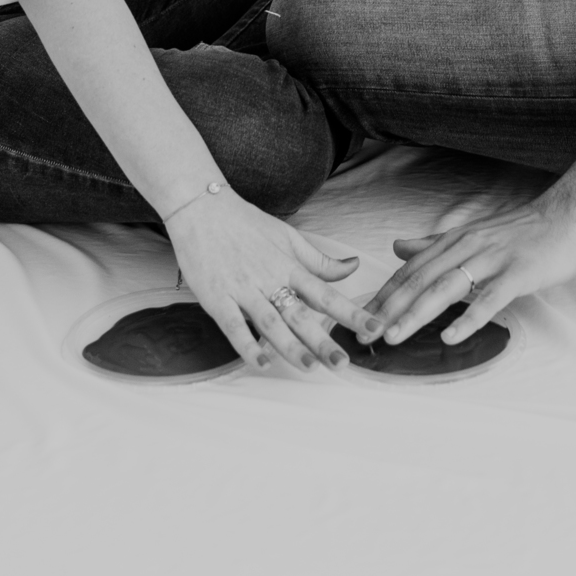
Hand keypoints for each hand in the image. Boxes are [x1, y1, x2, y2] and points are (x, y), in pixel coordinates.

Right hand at [167, 186, 383, 372]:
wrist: (201, 208)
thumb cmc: (245, 223)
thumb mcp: (288, 237)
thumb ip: (320, 260)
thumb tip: (353, 266)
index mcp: (289, 265)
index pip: (326, 293)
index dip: (351, 312)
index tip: (374, 328)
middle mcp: (270, 279)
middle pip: (301, 313)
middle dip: (323, 340)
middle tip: (343, 364)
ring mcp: (243, 289)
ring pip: (270, 322)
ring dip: (290, 346)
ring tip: (310, 367)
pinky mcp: (217, 298)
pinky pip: (233, 326)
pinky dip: (246, 345)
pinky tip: (260, 363)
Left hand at [366, 199, 575, 347]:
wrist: (567, 218)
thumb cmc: (521, 232)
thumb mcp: (471, 234)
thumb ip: (433, 244)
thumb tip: (397, 247)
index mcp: (454, 240)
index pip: (410, 270)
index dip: (384, 294)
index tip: (360, 317)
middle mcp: (467, 247)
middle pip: (421, 280)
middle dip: (390, 308)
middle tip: (365, 332)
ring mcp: (492, 259)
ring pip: (446, 288)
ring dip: (416, 314)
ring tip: (394, 336)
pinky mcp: (517, 273)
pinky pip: (489, 299)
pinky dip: (467, 318)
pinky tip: (450, 337)